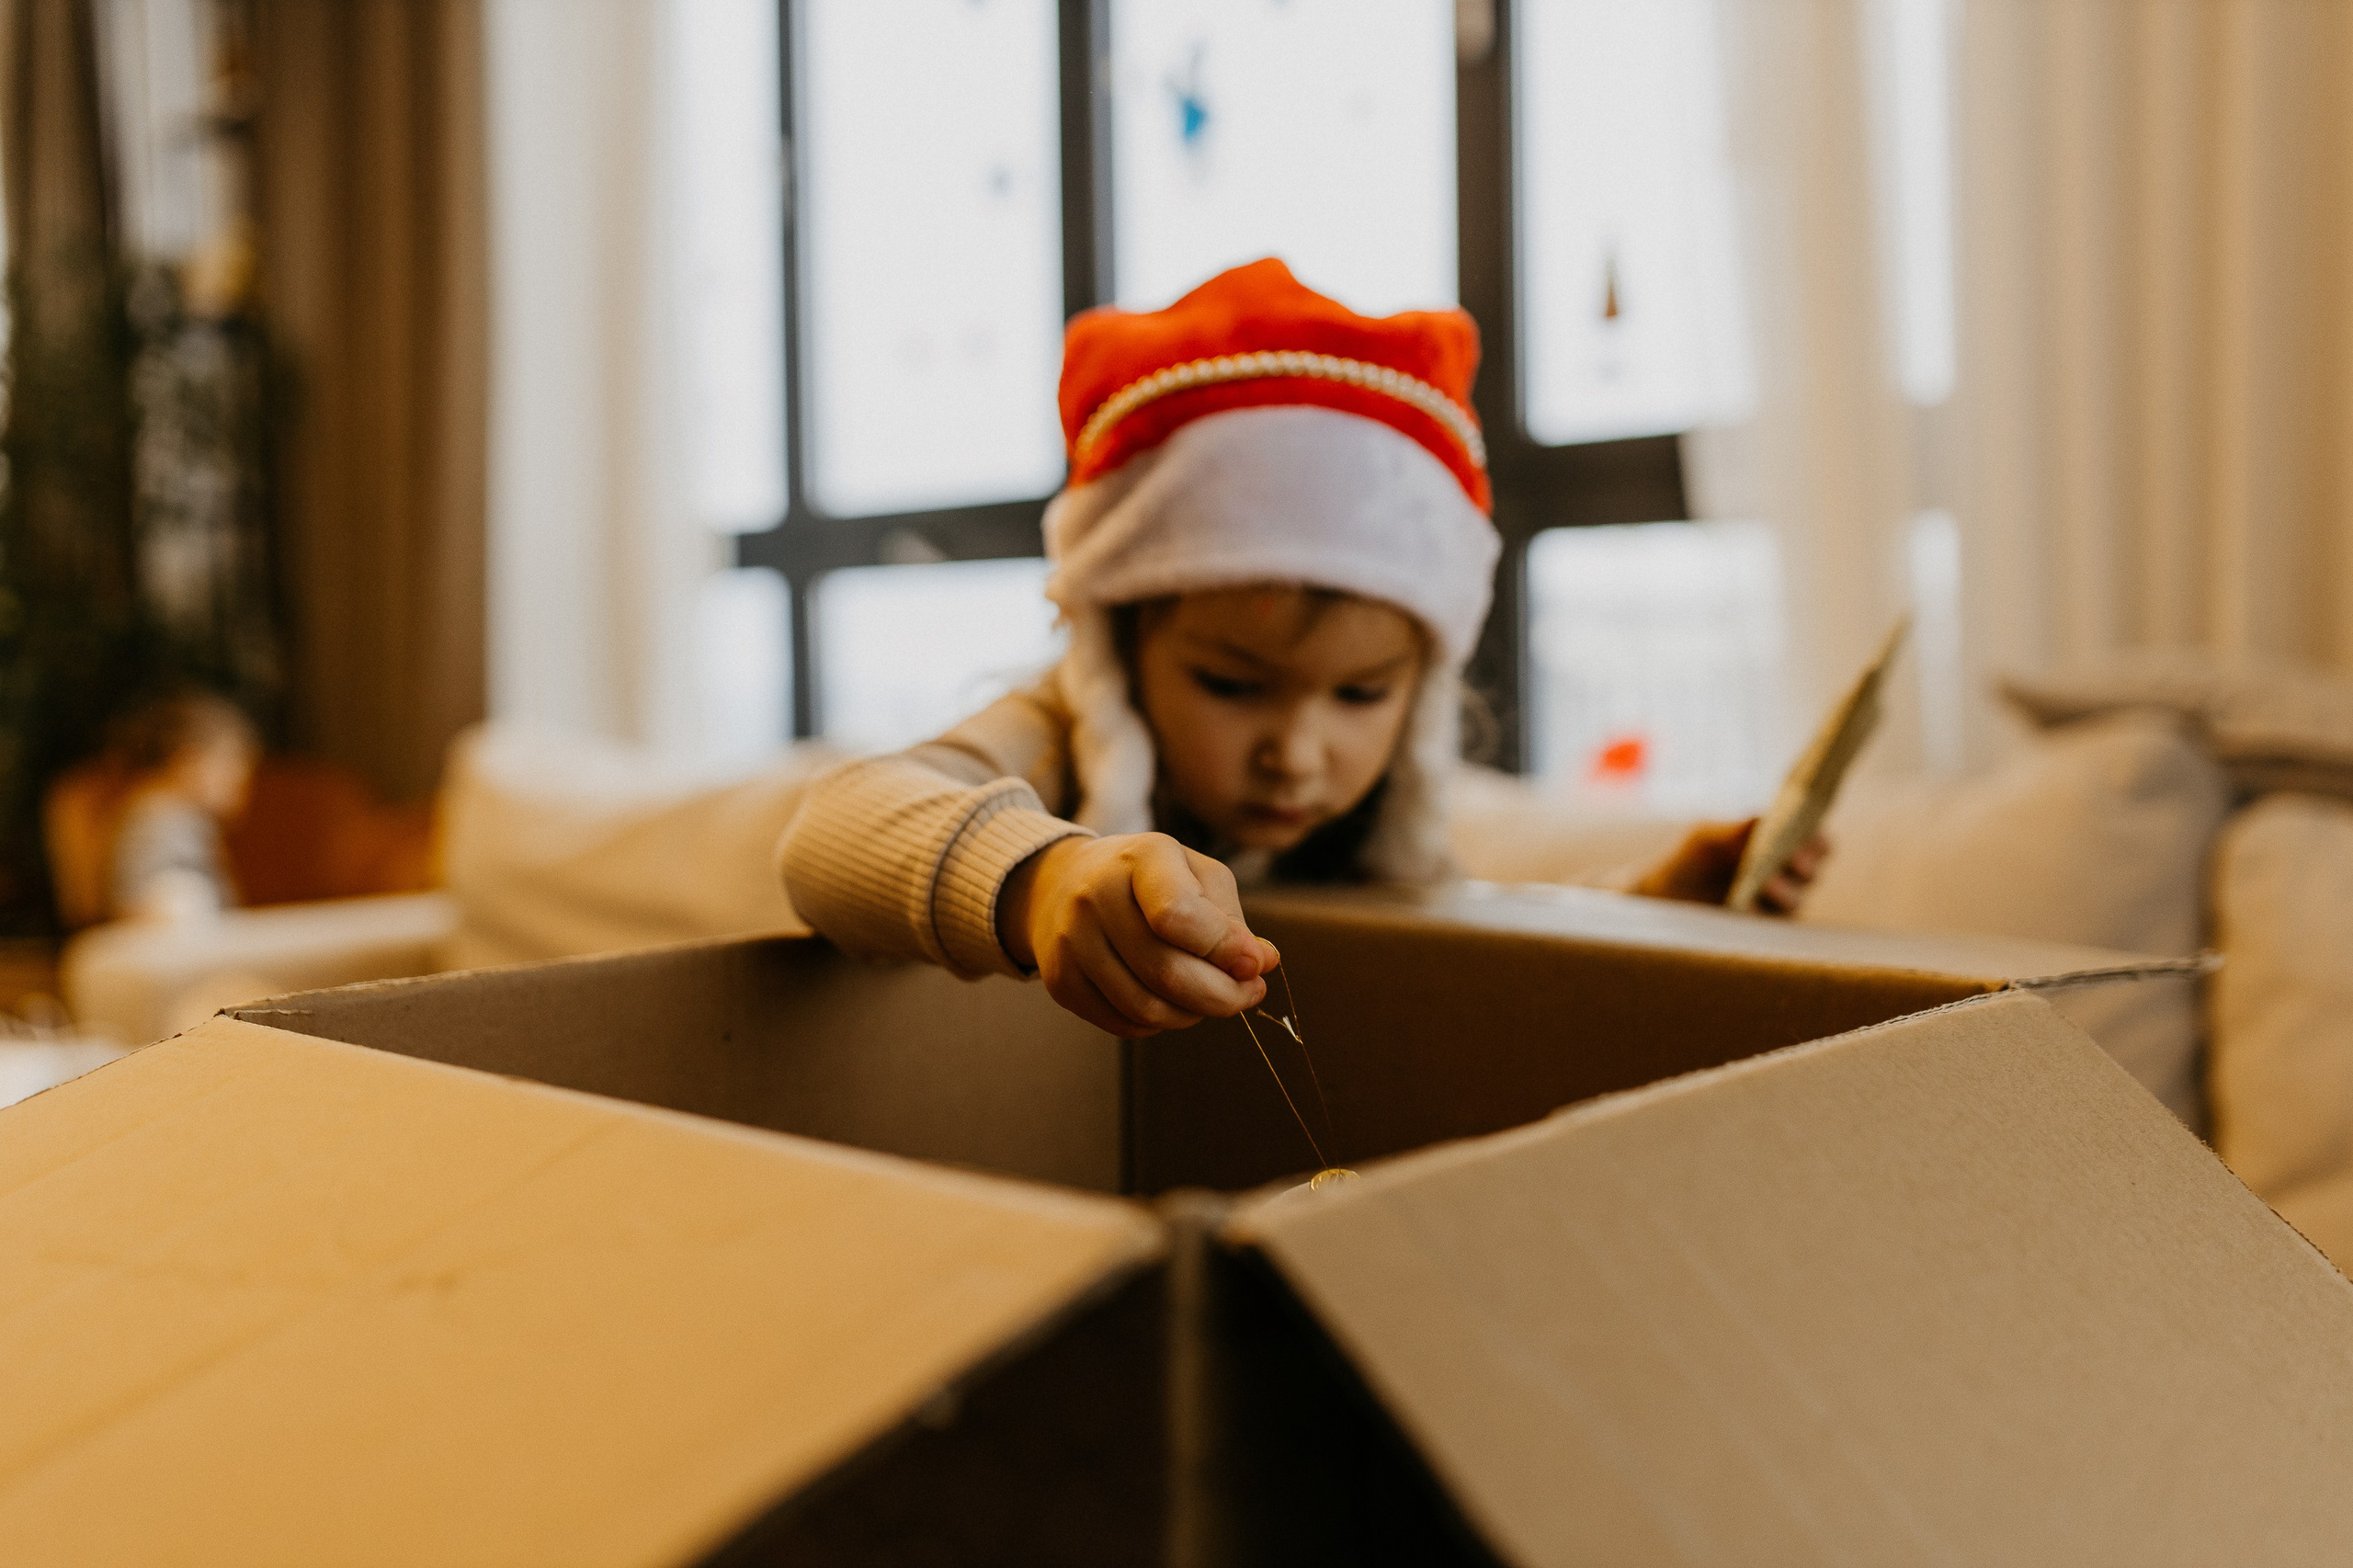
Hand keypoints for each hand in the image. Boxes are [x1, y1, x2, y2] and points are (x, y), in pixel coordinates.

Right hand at [997, 833, 1280, 1037]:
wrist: (1065, 884)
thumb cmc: (1150, 879)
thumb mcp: (1197, 875)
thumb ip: (1230, 920)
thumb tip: (1263, 962)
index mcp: (1139, 858)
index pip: (1179, 915)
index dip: (1224, 949)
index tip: (1256, 965)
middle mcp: (1094, 895)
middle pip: (1166, 972)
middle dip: (1222, 995)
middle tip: (1247, 994)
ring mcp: (1070, 941)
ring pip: (1146, 1007)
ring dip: (1192, 1013)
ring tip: (1209, 996)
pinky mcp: (1060, 980)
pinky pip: (1123, 1023)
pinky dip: (1159, 1023)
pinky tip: (1171, 1001)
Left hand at [1631, 819, 1828, 915]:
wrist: (1664, 896)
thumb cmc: (1690, 858)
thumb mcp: (1705, 838)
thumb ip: (1733, 831)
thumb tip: (1760, 819)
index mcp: (1780, 844)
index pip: (1815, 842)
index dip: (1818, 841)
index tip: (1810, 838)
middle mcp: (1785, 874)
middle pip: (1813, 871)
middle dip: (1806, 866)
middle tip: (1792, 862)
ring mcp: (1774, 904)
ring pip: (1797, 899)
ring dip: (1785, 891)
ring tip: (1766, 885)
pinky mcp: (1760, 927)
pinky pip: (1771, 924)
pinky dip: (1761, 914)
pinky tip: (1746, 908)